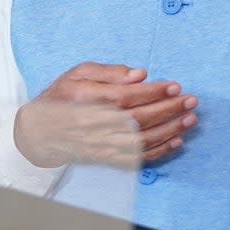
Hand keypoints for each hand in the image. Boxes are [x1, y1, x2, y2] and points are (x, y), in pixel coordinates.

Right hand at [14, 62, 198, 167]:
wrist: (38, 133)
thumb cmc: (60, 97)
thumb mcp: (77, 73)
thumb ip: (108, 72)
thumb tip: (139, 74)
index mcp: (85, 99)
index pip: (125, 97)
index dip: (152, 92)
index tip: (174, 86)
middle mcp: (93, 124)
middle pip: (138, 118)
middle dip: (169, 109)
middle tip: (191, 100)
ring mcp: (100, 144)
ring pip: (141, 140)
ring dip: (170, 130)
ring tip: (190, 119)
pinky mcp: (106, 157)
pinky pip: (137, 158)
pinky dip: (159, 151)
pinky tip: (176, 141)